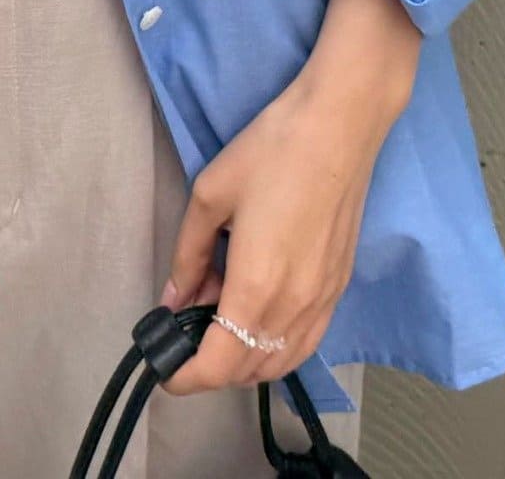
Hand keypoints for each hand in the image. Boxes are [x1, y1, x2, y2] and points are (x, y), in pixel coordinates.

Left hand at [157, 0, 420, 395]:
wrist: (338, 127)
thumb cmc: (270, 152)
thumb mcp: (210, 195)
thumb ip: (189, 254)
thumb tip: (174, 297)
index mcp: (257, 287)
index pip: (219, 364)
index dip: (186, 378)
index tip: (165, 372)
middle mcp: (294, 307)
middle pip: (250, 370)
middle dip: (212, 368)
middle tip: (185, 333)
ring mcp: (323, 300)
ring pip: (281, 361)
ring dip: (246, 360)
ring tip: (218, 320)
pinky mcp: (340, 286)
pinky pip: (305, 340)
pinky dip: (276, 346)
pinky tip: (258, 312)